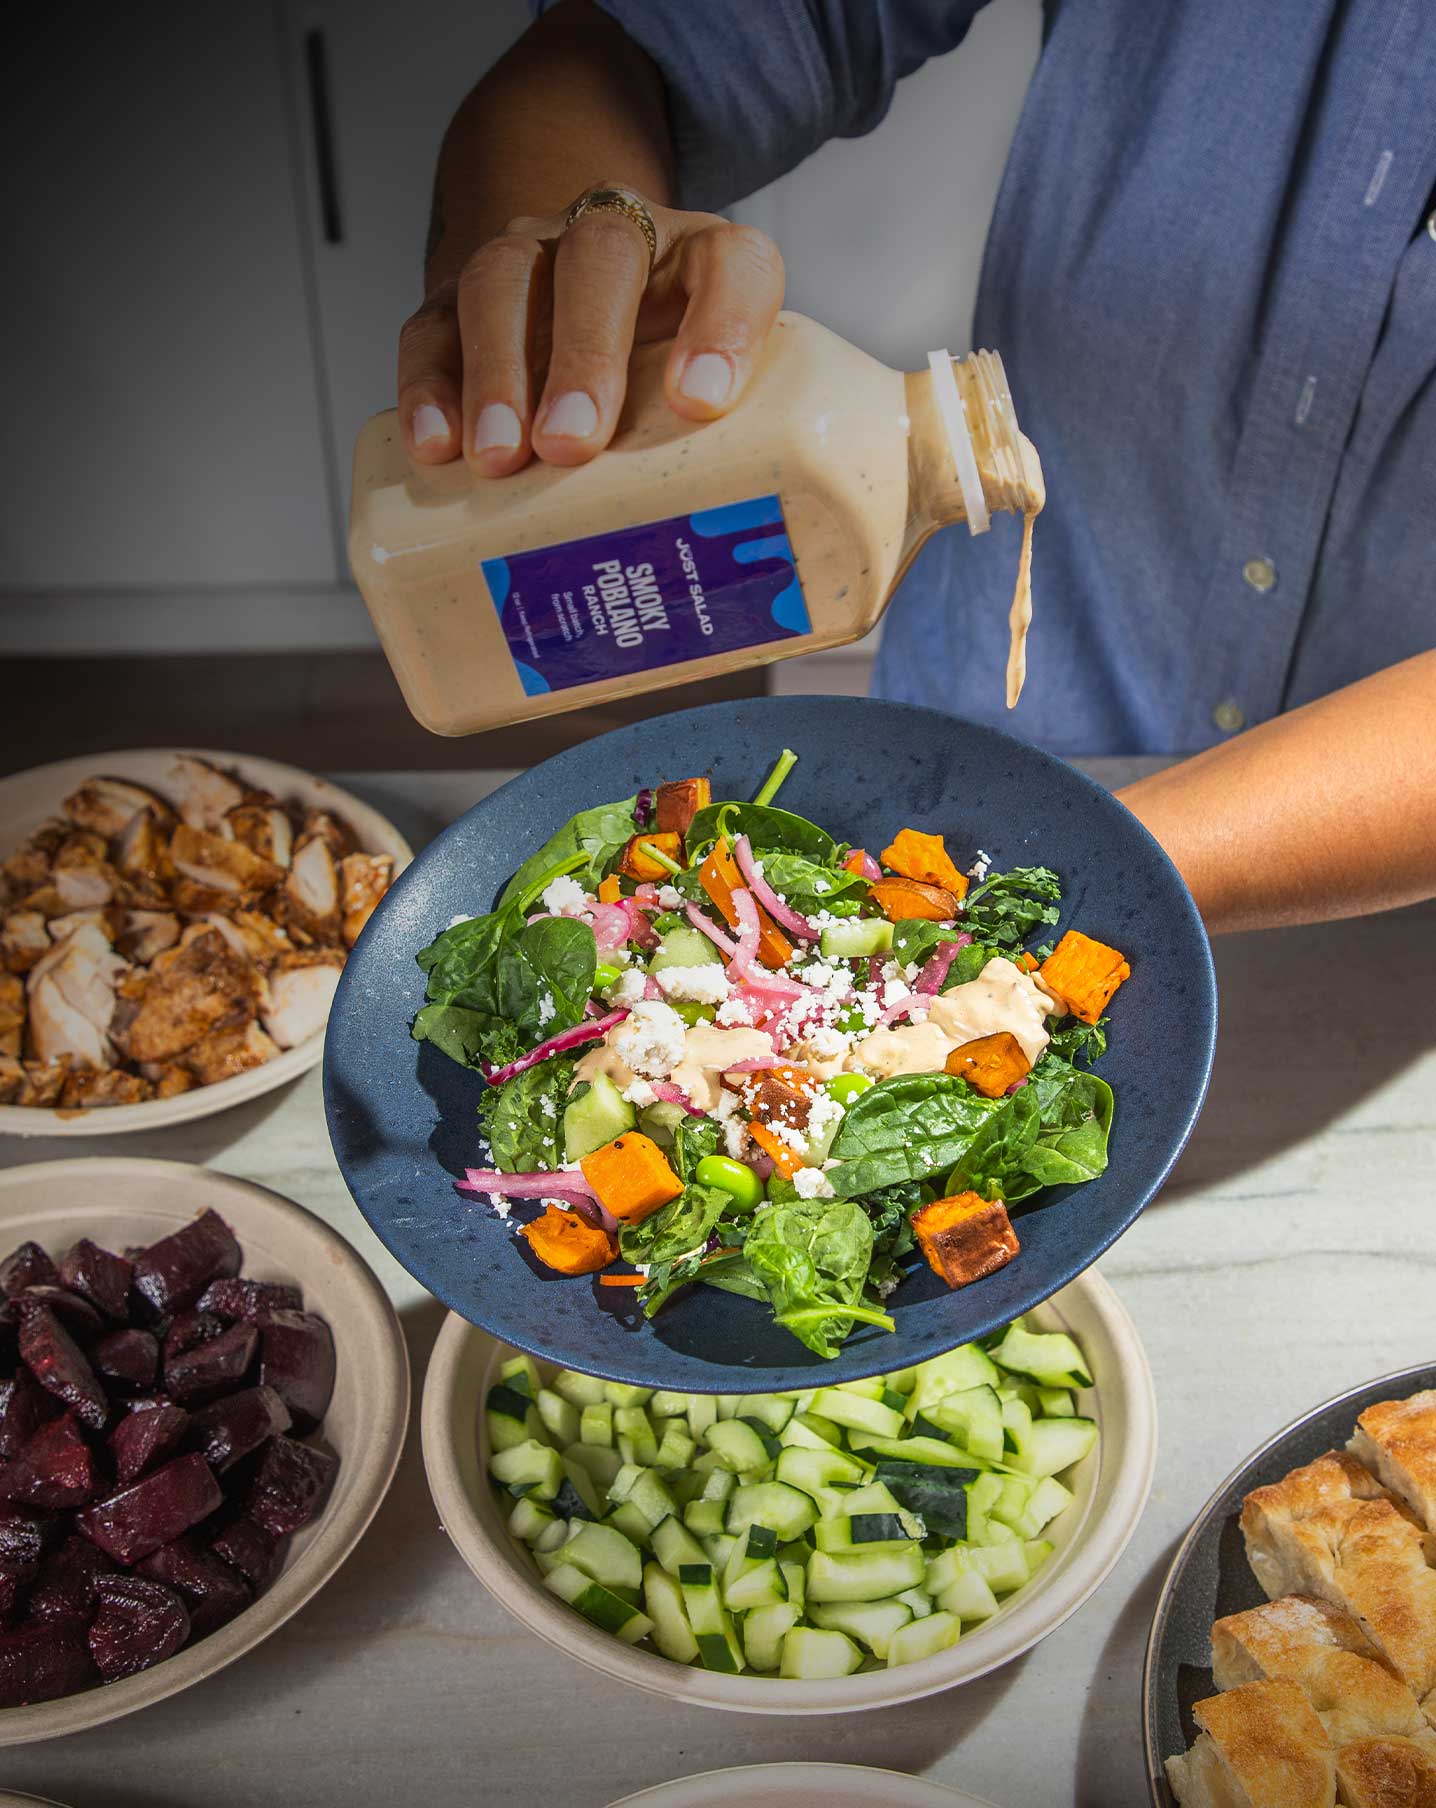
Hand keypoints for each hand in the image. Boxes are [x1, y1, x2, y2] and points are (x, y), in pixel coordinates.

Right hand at [396, 187, 784, 474]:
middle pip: (603, 258)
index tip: (702, 403)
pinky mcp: (454, 303)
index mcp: (702, 263)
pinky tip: (436, 445)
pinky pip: (431, 328)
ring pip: (504, 282)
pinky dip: (429, 385)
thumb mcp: (722, 403)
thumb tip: (746, 611)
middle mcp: (616, 245)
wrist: (581, 308)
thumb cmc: (664, 382)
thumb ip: (743, 467)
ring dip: (498, 371)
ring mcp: (528, 261)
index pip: (731, 265)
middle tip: (574, 443)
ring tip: (499, 457)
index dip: (722, 325)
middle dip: (585, 352)